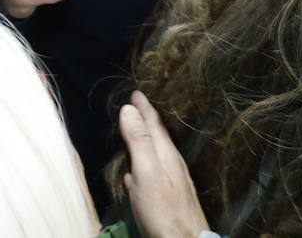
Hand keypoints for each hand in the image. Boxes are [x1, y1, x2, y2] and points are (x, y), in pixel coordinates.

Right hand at [120, 90, 209, 237]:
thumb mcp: (147, 171)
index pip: (154, 124)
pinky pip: (150, 175)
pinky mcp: (167, 199)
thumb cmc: (163, 208)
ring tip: (133, 134)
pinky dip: (140, 167)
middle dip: (145, 121)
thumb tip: (130, 108)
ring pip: (154, 155)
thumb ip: (138, 140)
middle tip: (135, 106)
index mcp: (165, 154)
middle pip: (157, 137)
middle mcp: (171, 165)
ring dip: (143, 142)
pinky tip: (132, 175)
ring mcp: (171, 183)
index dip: (144, 107)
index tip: (136, 92)